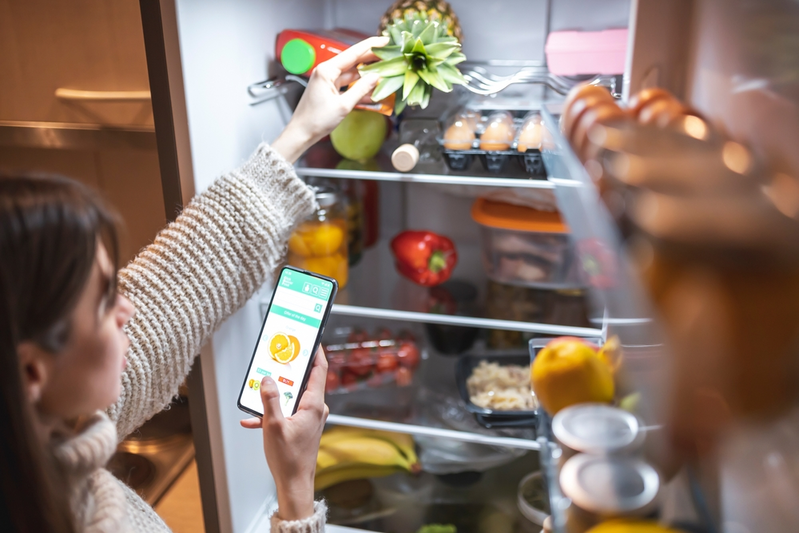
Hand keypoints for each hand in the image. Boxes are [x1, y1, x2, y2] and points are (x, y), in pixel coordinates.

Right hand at [240, 348, 329, 519]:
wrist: (294, 484)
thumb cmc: (289, 459)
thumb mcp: (274, 426)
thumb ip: (270, 400)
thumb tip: (267, 379)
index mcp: (314, 405)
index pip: (319, 370)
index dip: (315, 351)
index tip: (310, 338)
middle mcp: (315, 408)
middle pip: (303, 381)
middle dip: (287, 371)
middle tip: (275, 359)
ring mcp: (310, 417)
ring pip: (291, 397)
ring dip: (274, 395)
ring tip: (258, 391)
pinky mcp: (302, 426)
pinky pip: (287, 412)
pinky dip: (271, 413)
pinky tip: (253, 419)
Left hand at [271, 36, 388, 162]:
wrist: (301, 133)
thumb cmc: (316, 120)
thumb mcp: (343, 106)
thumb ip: (361, 90)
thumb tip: (376, 78)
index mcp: (326, 71)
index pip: (352, 53)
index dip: (370, 46)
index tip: (384, 41)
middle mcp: (326, 72)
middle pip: (353, 61)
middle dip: (371, 58)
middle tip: (389, 55)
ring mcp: (328, 81)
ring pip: (352, 73)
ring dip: (367, 74)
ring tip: (385, 72)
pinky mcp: (329, 90)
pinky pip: (347, 84)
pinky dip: (359, 87)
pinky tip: (372, 89)